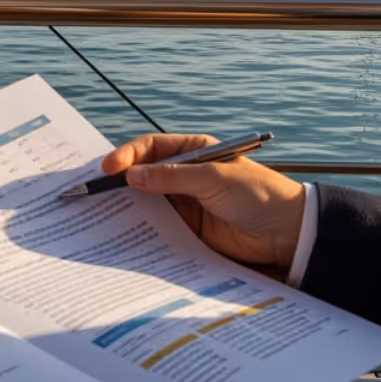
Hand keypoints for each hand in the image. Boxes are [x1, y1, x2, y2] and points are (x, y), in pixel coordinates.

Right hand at [102, 133, 306, 268]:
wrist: (287, 233)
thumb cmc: (258, 194)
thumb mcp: (214, 179)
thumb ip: (173, 178)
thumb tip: (132, 176)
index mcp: (195, 152)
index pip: (152, 148)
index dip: (128, 155)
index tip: (109, 168)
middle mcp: (186, 175)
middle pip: (144, 174)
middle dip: (120, 181)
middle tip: (93, 190)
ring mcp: (185, 203)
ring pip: (147, 202)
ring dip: (126, 206)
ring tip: (100, 214)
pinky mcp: (188, 230)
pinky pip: (158, 227)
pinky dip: (141, 229)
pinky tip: (125, 233)